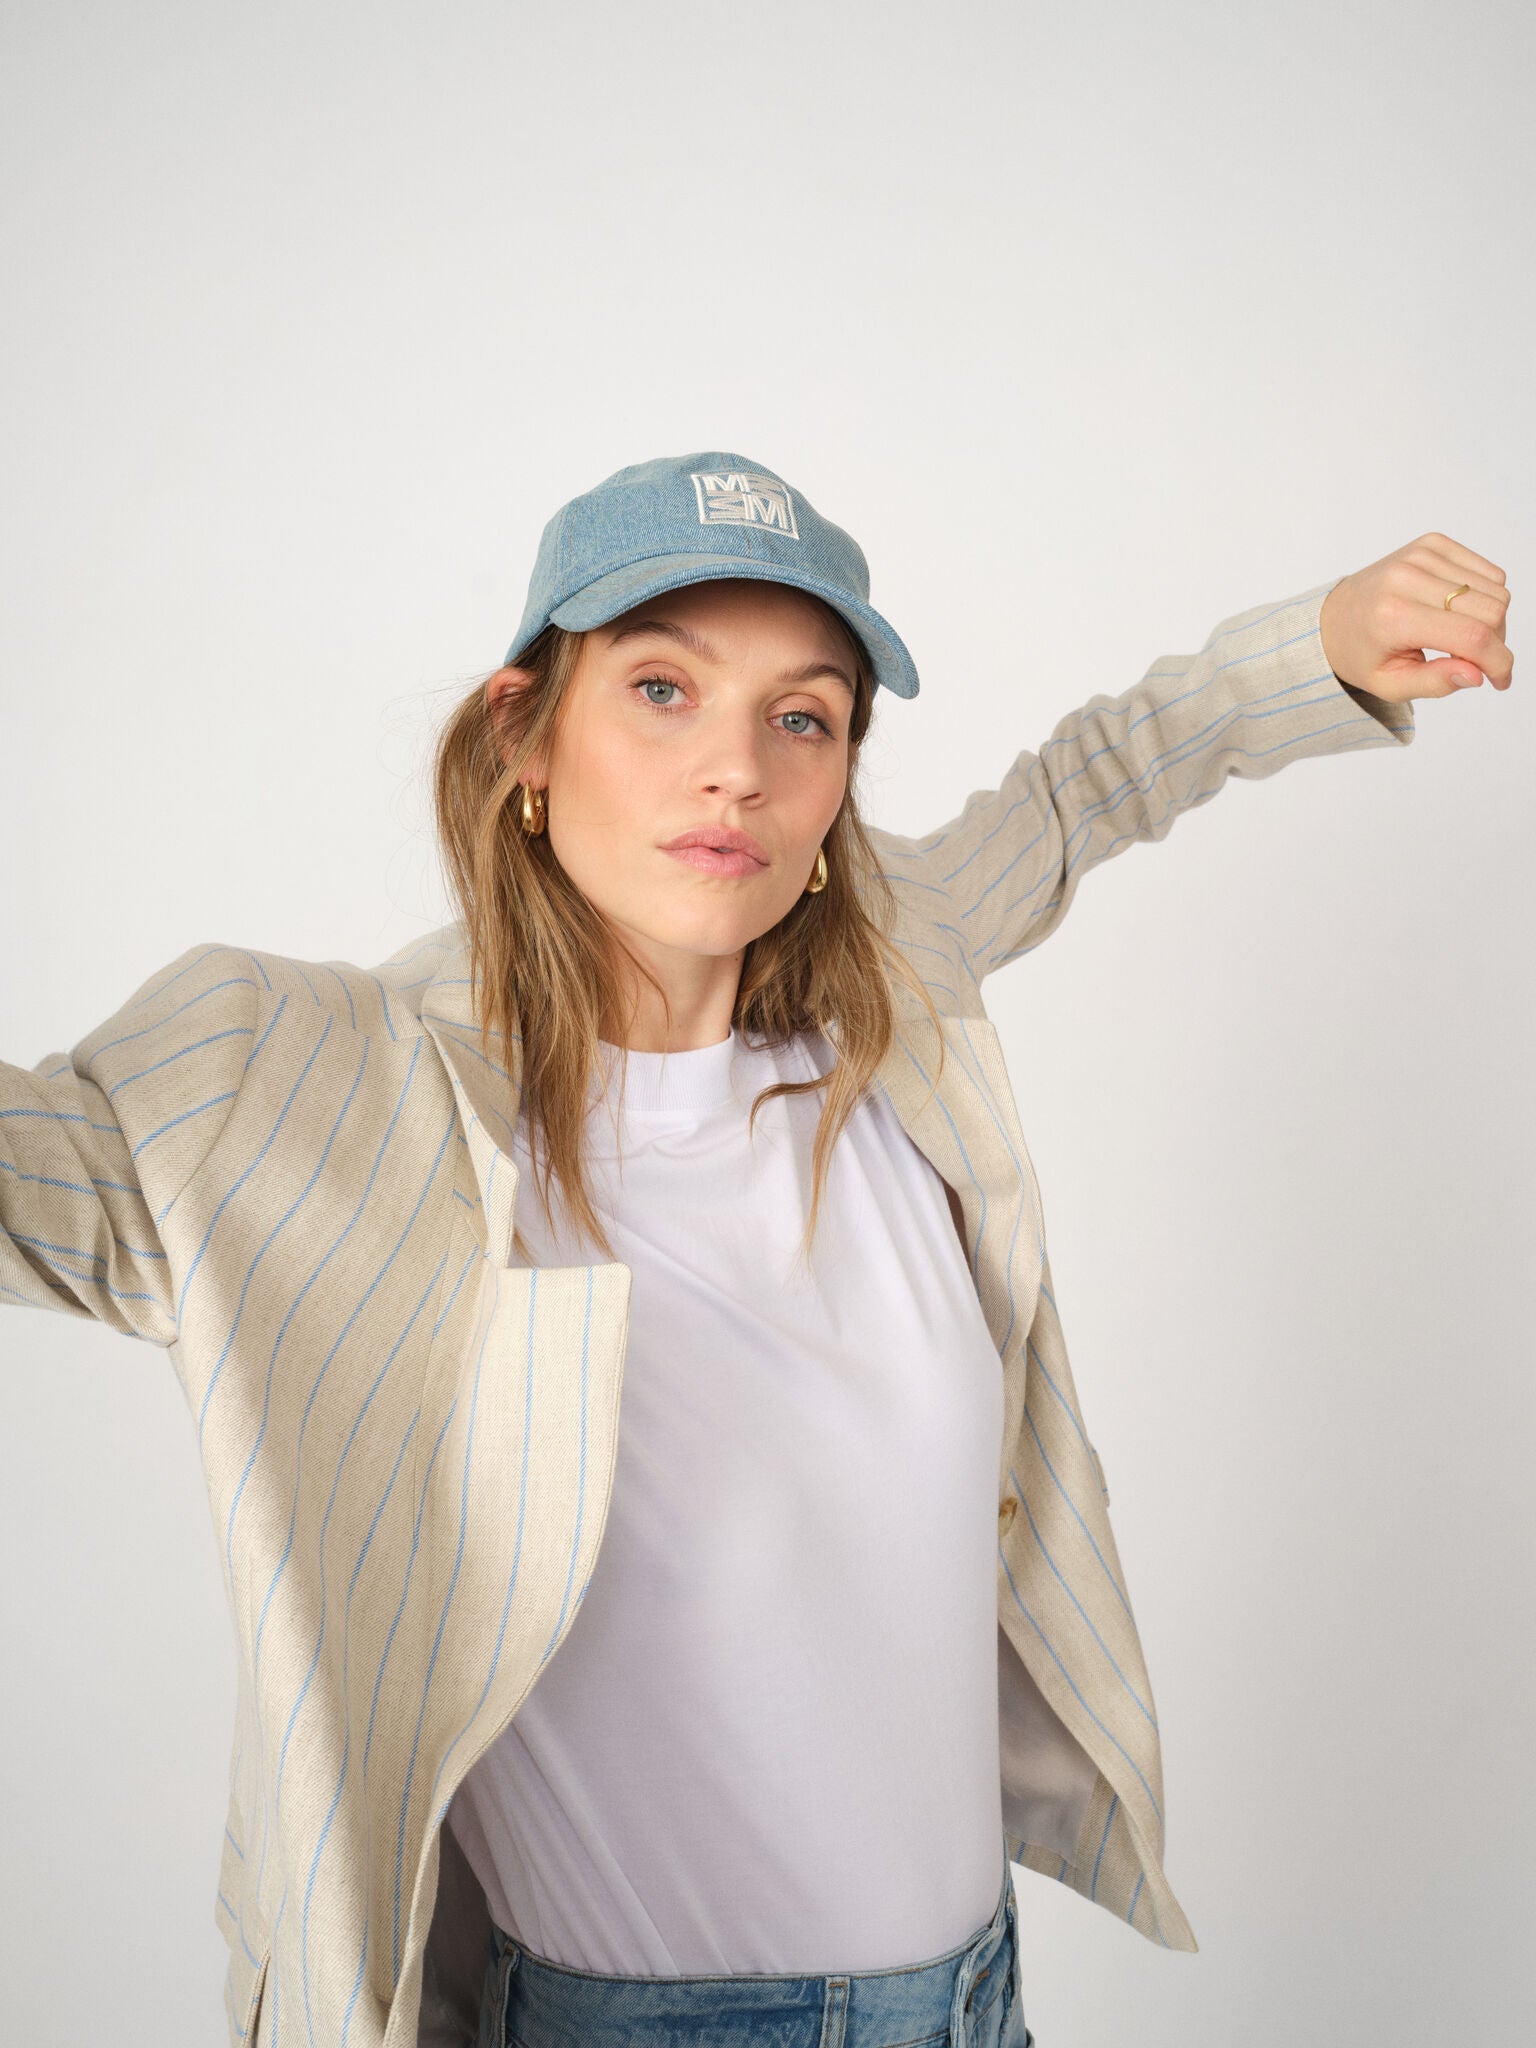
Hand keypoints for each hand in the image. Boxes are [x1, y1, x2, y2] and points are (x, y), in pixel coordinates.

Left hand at [1319, 534, 1512, 698]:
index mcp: (1394, 616)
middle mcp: (1407, 577)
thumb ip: (1435, 683)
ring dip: (1491, 621)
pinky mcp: (1432, 543)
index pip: (1471, 636)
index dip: (1498, 662)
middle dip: (1495, 644)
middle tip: (1474, 661)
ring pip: (1496, 589)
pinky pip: (1488, 572)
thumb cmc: (1362, 654)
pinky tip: (1458, 613)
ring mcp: (1421, 554)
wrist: (1334, 616)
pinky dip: (1485, 597)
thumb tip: (1478, 675)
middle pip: (1491, 611)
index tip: (1501, 681)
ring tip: (1461, 638)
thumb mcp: (1389, 684)